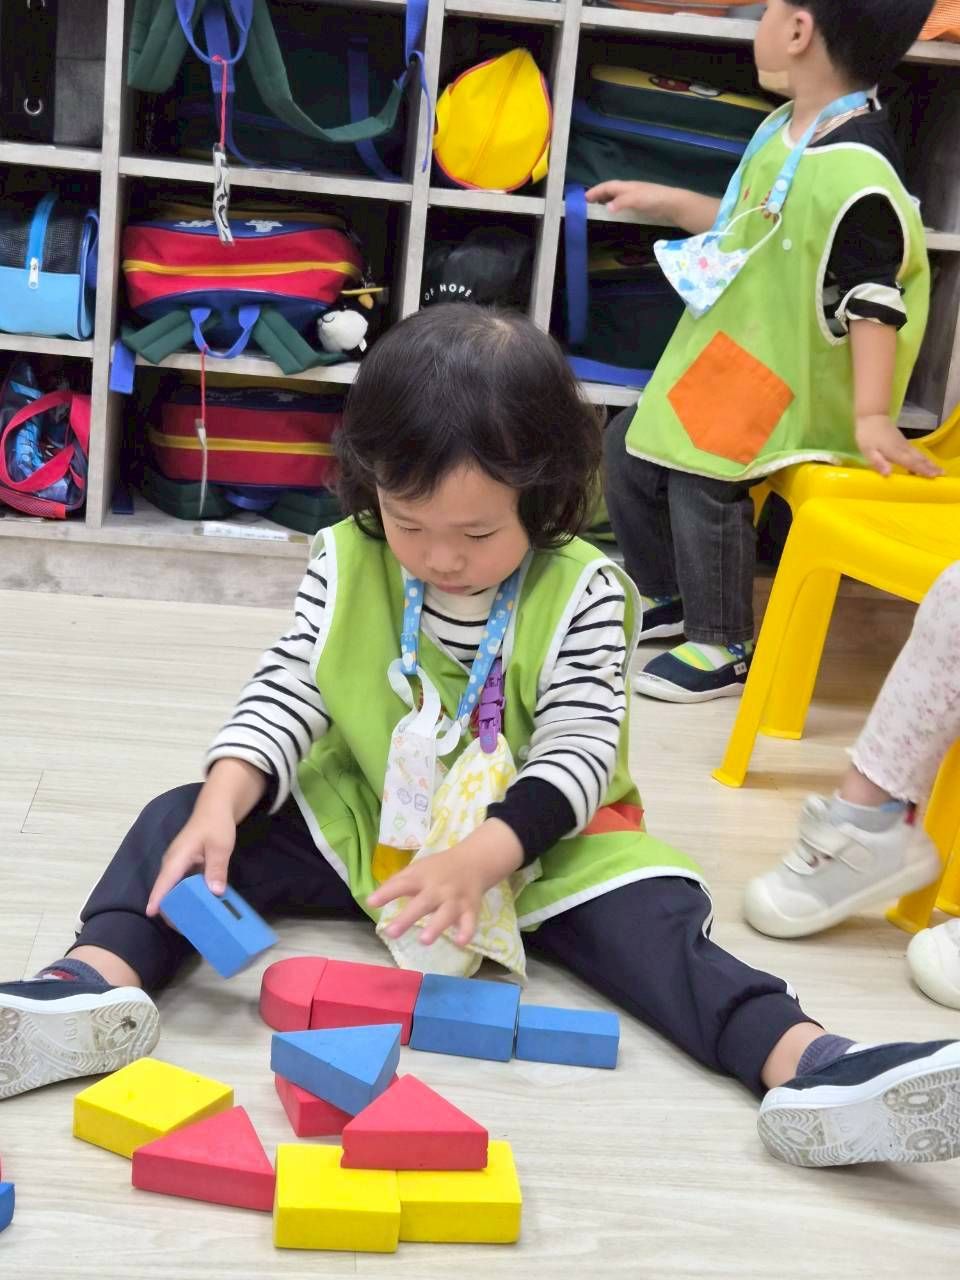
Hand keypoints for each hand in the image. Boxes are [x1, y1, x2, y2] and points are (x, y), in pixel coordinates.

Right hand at [145, 799, 236, 916]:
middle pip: (166, 890)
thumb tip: (215, 892)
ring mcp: (179, 865)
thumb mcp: (220, 846)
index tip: (152, 914)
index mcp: (177, 858)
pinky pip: (184, 885)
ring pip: (174, 889)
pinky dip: (189, 896)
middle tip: (185, 929)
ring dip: (180, 904)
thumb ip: (216, 869)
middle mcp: (173, 863)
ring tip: (192, 923)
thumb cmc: (216, 824)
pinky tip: (200, 907)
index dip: (157, 899)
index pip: (163, 882)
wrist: (216, 808)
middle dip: (170, 909)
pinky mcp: (186, 867)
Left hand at [367, 819, 523, 947]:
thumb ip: (397, 883)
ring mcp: (455, 899)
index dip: (386, 893)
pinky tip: (460, 941)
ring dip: (436, 926)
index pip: (402, 884)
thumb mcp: (417, 869)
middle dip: (407, 918)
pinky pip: (470, 922)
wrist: (474, 861)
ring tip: (424, 940)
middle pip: (422, 903)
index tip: (371, 903)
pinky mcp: (471, 909)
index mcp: (422, 877)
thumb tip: (371, 901)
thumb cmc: (439, 869)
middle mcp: (438, 888)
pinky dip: (466, 931)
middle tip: (391, 933)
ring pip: (446, 914)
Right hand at [585, 180, 671, 217]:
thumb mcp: (635, 199)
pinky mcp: (641, 205)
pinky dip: (615, 206)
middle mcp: (629, 189)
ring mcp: (635, 197)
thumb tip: (607, 207)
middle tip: (587, 203)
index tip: (584, 198)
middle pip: (611, 190)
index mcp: (626, 186)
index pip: (607, 186)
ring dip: (606, 200)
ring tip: (597, 208)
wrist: (673, 204)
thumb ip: (621, 202)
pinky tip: (615, 213)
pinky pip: (623, 204)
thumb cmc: (654, 199)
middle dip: (599, 195)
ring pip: (616, 196)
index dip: (596, 191)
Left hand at [855, 414, 942, 478]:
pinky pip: (915, 452)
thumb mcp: (868, 451)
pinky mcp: (903, 442)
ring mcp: (904, 445)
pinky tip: (924, 462)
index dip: (922, 470)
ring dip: (929, 462)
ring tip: (938, 469)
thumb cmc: (867, 436)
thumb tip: (888, 474)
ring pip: (918, 455)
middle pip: (919, 459)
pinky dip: (922, 458)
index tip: (934, 476)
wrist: (872, 417)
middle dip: (930, 467)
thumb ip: (878, 462)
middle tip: (942, 473)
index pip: (911, 463)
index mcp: (895, 453)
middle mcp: (903, 449)